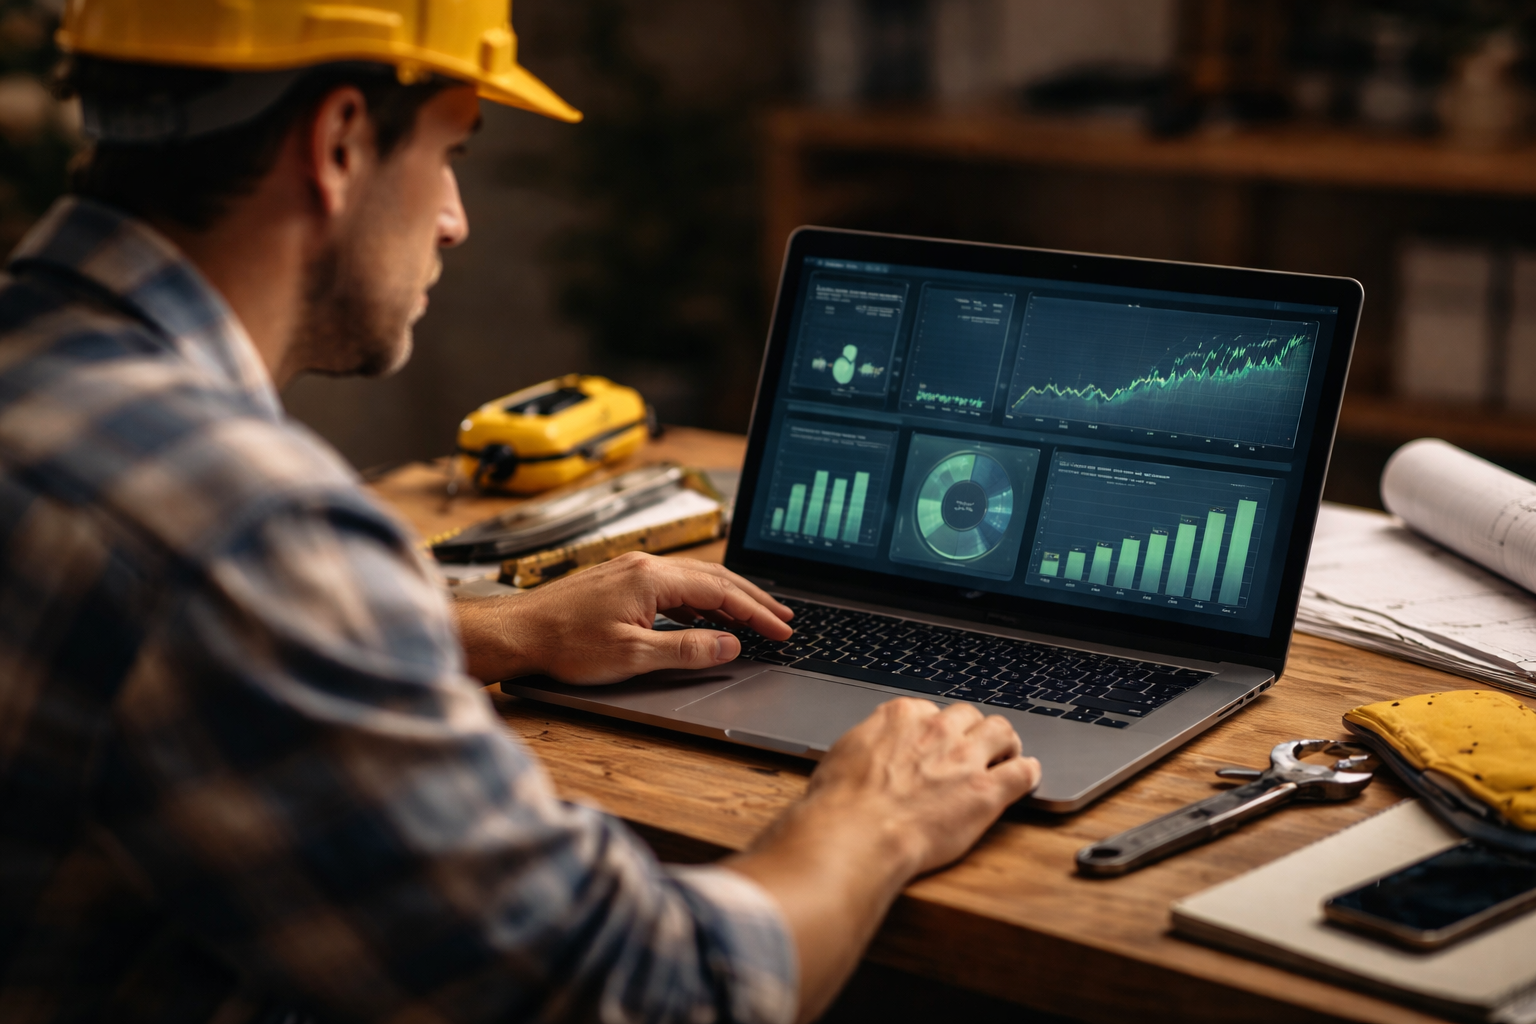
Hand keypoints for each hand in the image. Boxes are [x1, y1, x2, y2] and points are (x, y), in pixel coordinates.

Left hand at [456, 552, 793, 683]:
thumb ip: (686, 649)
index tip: (781, 630)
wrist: (517, 632)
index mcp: (652, 578)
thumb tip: (729, 645)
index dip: (756, 612)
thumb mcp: (632, 655)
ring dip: (730, 597)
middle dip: (753, 599)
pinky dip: (702, 599)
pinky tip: (708, 616)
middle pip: (714, 577)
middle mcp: (645, 566)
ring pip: (696, 579)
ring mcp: (632, 571)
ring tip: (756, 616)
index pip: (720, 591)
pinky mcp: (621, 581)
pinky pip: (675, 585)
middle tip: (783, 619)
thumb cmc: (564, 644)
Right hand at [727, 699, 1039, 1021]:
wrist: (856, 834)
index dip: (935, 728)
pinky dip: (1028, 773)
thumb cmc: (840, 804)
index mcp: (901, 717)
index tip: (935, 742)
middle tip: (973, 747)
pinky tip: (1027, 776)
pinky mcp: (986, 791)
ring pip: (1002, 732)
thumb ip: (865, 744)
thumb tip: (865, 749)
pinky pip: (1022, 772)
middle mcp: (937, 730)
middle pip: (968, 715)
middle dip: (971, 730)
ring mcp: (965, 759)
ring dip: (1005, 743)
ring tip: (1006, 755)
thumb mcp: (842, 756)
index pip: (929, 710)